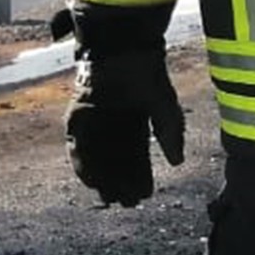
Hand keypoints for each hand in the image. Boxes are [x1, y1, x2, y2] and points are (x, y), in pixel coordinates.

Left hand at [65, 32, 184, 207]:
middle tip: (126, 203)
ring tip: (110, 197)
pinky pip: (77, 147)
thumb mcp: (165, 108)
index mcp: (135, 120)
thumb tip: (177, 162)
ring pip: (98, 157)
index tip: (145, 195)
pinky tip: (90, 181)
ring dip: (103, 178)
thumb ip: (171, 134)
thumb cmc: (147, 75)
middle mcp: (113, 123)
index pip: (137, 155)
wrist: (123, 52)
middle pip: (117, 160)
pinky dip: (83, 164)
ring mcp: (94, 121)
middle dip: (121, 182)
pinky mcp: (77, 117)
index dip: (141, 175)